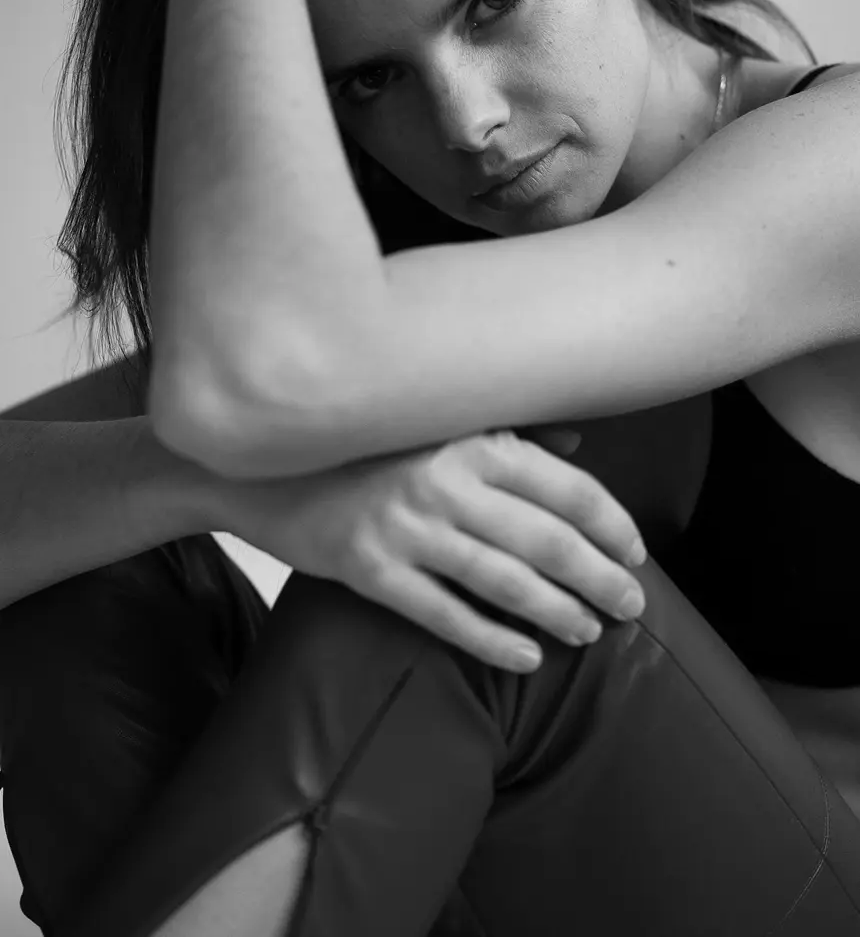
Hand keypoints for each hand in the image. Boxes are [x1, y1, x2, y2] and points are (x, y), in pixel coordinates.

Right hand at [223, 428, 647, 673]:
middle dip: (599, 576)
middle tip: (632, 605)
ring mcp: (405, 529)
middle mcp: (441, 482)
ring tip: (590, 631)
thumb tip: (577, 450)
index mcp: (466, 439)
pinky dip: (490, 640)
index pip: (562, 486)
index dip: (608, 522)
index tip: (636, 550)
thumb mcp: (432, 423)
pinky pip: (443, 615)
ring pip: (501, 581)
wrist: (262, 466)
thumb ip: (506, 433)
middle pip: (544, 539)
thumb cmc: (359, 442)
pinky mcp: (370, 571)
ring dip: (556, 611)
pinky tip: (526, 658)